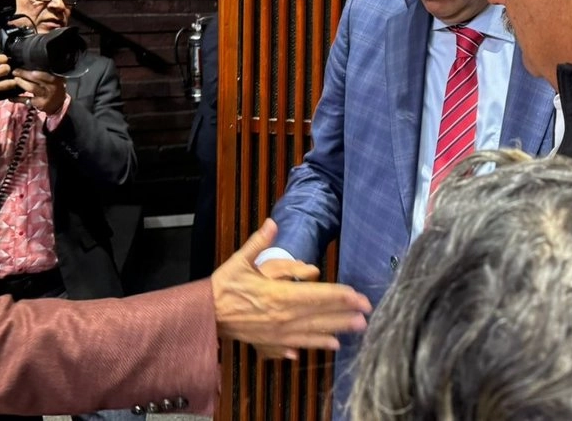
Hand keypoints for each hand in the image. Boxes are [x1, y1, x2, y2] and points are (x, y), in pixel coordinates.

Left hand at [12, 68, 66, 114]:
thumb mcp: (54, 80)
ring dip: (22, 83)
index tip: (26, 65)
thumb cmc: (54, 88)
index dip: (36, 70)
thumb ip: (46, 73)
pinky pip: (26, 100)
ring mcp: (45, 96)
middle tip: (15, 71)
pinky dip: (17, 98)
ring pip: (32, 88)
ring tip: (15, 79)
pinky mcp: (39, 104)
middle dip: (25, 74)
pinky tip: (11, 97)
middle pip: (37, 79)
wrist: (58, 105)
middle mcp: (52, 88)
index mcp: (56, 79)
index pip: (46, 73)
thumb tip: (29, 64)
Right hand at [212, 219, 371, 360]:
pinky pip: (297, 345)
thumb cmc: (224, 286)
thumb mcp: (240, 259)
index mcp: (278, 295)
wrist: (204, 316)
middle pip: (320, 316)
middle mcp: (282, 317)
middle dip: (344, 314)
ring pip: (312, 333)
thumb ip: (259, 242)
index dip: (340, 296)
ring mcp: (277, 334)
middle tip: (367, 316)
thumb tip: (273, 224)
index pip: (317, 295)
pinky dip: (314, 345)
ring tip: (355, 331)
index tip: (358, 296)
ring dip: (335, 331)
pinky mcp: (270, 344)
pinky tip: (329, 346)